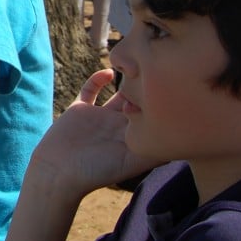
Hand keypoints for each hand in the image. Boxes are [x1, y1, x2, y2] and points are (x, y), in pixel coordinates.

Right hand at [26, 69, 159, 197]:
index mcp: (133, 138)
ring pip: (118, 94)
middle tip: (155, 71)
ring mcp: (99, 117)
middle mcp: (118, 126)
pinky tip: (107, 72)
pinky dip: (97, 79)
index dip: (161, 103)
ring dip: (127, 81)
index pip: (152, 116)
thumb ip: (152, 151)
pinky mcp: (79, 109)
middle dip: (148, 89)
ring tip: (135, 67)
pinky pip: (90, 89)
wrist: (59, 173)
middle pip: (139, 103)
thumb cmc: (95, 172)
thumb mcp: (131, 163)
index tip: (167, 89)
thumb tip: (181, 138)